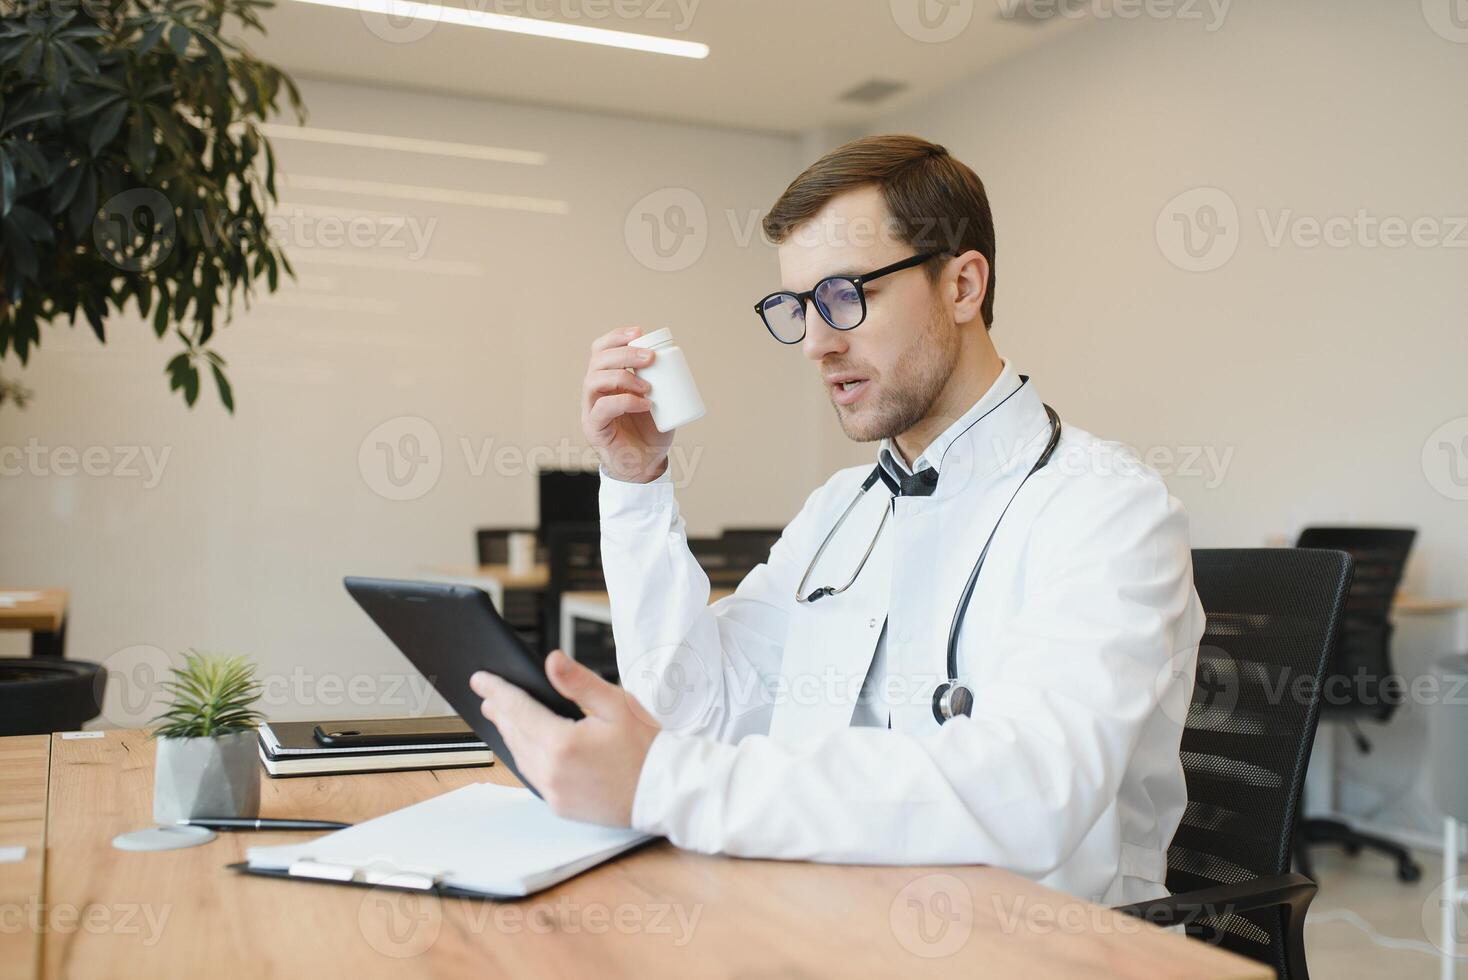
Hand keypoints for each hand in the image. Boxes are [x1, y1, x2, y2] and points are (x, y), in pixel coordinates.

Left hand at [469, 650, 660, 826]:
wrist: (665, 791)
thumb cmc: (647, 746)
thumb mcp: (617, 704)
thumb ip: (579, 682)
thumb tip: (550, 661)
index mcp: (562, 743)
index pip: (518, 709)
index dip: (497, 691)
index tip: (481, 679)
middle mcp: (552, 772)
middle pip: (514, 733)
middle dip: (500, 711)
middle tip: (489, 695)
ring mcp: (554, 792)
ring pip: (520, 757)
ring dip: (510, 734)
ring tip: (504, 716)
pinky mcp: (561, 806)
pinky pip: (532, 777)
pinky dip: (524, 757)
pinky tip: (526, 746)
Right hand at [582, 326, 673, 482]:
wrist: (645, 465)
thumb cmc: (650, 431)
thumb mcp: (657, 398)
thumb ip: (659, 379)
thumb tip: (672, 353)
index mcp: (606, 380)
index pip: (601, 350)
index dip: (616, 336)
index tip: (639, 332)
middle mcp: (594, 392)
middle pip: (597, 361)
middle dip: (624, 353)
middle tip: (650, 358)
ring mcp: (591, 409)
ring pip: (593, 380)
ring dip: (623, 377)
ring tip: (648, 387)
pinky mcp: (595, 428)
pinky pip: (602, 408)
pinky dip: (624, 401)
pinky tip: (645, 404)